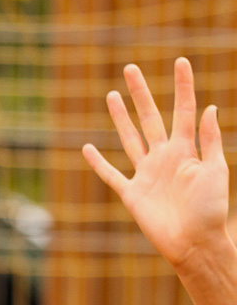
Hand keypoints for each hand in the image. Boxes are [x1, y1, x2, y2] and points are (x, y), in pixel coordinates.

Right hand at [83, 58, 232, 271]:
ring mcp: (146, 174)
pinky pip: (111, 175)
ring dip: (120, 118)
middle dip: (141, 93)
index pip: (183, 109)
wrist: (194, 243)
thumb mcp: (216, 170)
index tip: (180, 61)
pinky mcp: (132, 194)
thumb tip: (208, 108)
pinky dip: (98, 163)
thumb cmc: (211, 209)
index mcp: (186, 149)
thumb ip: (210, 139)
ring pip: (130, 138)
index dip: (183, 85)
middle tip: (131, 68)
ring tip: (111, 96)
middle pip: (150, 117)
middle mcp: (164, 156)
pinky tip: (88, 149)